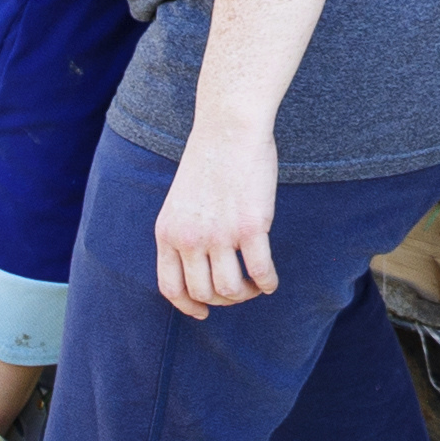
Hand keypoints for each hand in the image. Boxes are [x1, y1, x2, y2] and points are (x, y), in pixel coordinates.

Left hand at [151, 122, 279, 317]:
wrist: (228, 128)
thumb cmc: (209, 159)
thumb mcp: (181, 200)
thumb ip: (185, 231)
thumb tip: (201, 266)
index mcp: (168, 232)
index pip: (170, 287)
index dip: (187, 306)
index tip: (203, 312)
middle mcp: (190, 238)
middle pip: (204, 292)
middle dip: (224, 299)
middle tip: (240, 289)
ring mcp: (220, 235)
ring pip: (231, 289)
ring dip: (245, 293)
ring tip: (255, 285)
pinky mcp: (250, 227)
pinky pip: (260, 271)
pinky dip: (268, 283)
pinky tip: (271, 281)